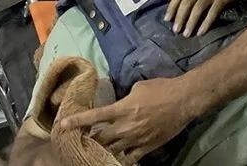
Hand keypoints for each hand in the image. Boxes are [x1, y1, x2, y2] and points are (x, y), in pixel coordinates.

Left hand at [60, 77, 195, 164]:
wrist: (184, 101)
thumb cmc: (161, 89)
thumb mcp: (138, 88)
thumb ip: (124, 99)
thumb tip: (119, 105)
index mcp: (121, 109)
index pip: (94, 117)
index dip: (76, 121)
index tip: (62, 125)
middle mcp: (125, 127)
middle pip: (99, 138)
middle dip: (88, 139)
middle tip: (80, 140)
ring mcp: (135, 140)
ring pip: (111, 150)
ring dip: (102, 150)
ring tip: (94, 150)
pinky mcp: (146, 148)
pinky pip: (129, 159)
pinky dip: (120, 160)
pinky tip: (114, 160)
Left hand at [164, 0, 246, 36]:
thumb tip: (179, 6)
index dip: (172, 7)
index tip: (167, 19)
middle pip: (186, 3)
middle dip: (180, 18)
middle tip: (176, 31)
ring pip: (197, 8)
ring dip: (191, 22)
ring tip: (187, 34)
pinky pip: (212, 12)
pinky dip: (206, 23)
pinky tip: (201, 32)